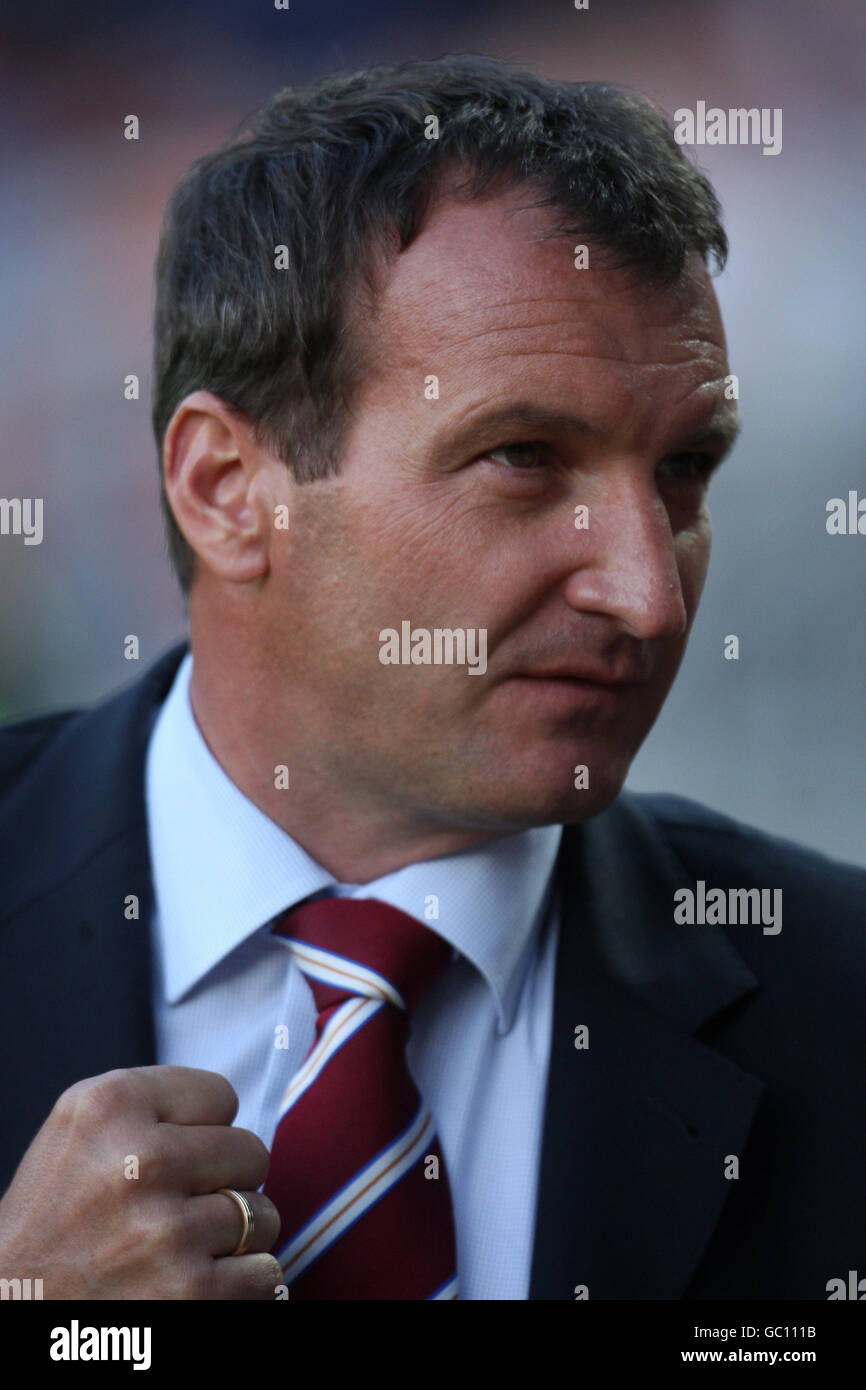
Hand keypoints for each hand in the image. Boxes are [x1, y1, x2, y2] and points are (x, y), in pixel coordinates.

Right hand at [0, 1065, 282, 1298]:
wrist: (11, 1312)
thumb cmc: (49, 1225)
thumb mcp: (77, 1133)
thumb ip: (151, 1109)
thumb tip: (232, 1115)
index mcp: (109, 1107)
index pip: (221, 1096)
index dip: (201, 1130)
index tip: (171, 1155)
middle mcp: (140, 1162)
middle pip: (251, 1152)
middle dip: (224, 1182)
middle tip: (177, 1207)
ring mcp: (168, 1232)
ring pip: (262, 1216)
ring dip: (232, 1239)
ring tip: (179, 1251)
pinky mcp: (192, 1294)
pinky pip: (265, 1273)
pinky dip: (240, 1286)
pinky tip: (188, 1285)